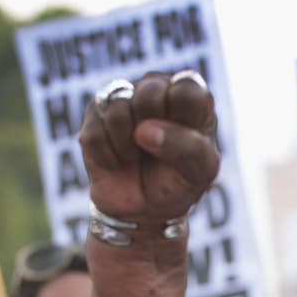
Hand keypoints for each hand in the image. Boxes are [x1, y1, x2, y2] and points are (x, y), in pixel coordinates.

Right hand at [79, 71, 219, 228]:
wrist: (145, 208)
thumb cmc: (180, 181)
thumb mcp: (201, 171)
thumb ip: (187, 147)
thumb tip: (143, 131)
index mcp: (189, 95)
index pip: (186, 88)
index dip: (182, 119)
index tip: (186, 141)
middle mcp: (155, 88)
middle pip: (151, 92)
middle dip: (155, 130)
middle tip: (158, 150)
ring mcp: (122, 99)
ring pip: (118, 109)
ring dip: (128, 146)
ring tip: (136, 157)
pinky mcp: (94, 115)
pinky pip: (94, 132)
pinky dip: (108, 157)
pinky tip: (117, 161)